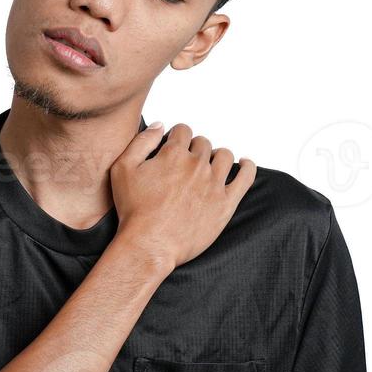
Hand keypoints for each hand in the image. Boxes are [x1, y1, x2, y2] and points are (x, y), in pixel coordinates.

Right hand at [109, 122, 255, 270]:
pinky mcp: (225, 203)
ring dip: (216, 156)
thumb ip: (141, 141)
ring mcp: (214, 184)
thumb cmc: (134, 211)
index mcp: (173, 154)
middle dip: (194, 149)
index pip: (183, 131)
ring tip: (210, 165)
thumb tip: (160, 126)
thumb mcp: (123, 169)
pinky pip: (246, 178)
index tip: (175, 145)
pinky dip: (248, 167)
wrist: (149, 245)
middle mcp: (196, 165)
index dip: (177, 136)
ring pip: (224, 156)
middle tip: (187, 163)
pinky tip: (245, 164)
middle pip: (203, 143)